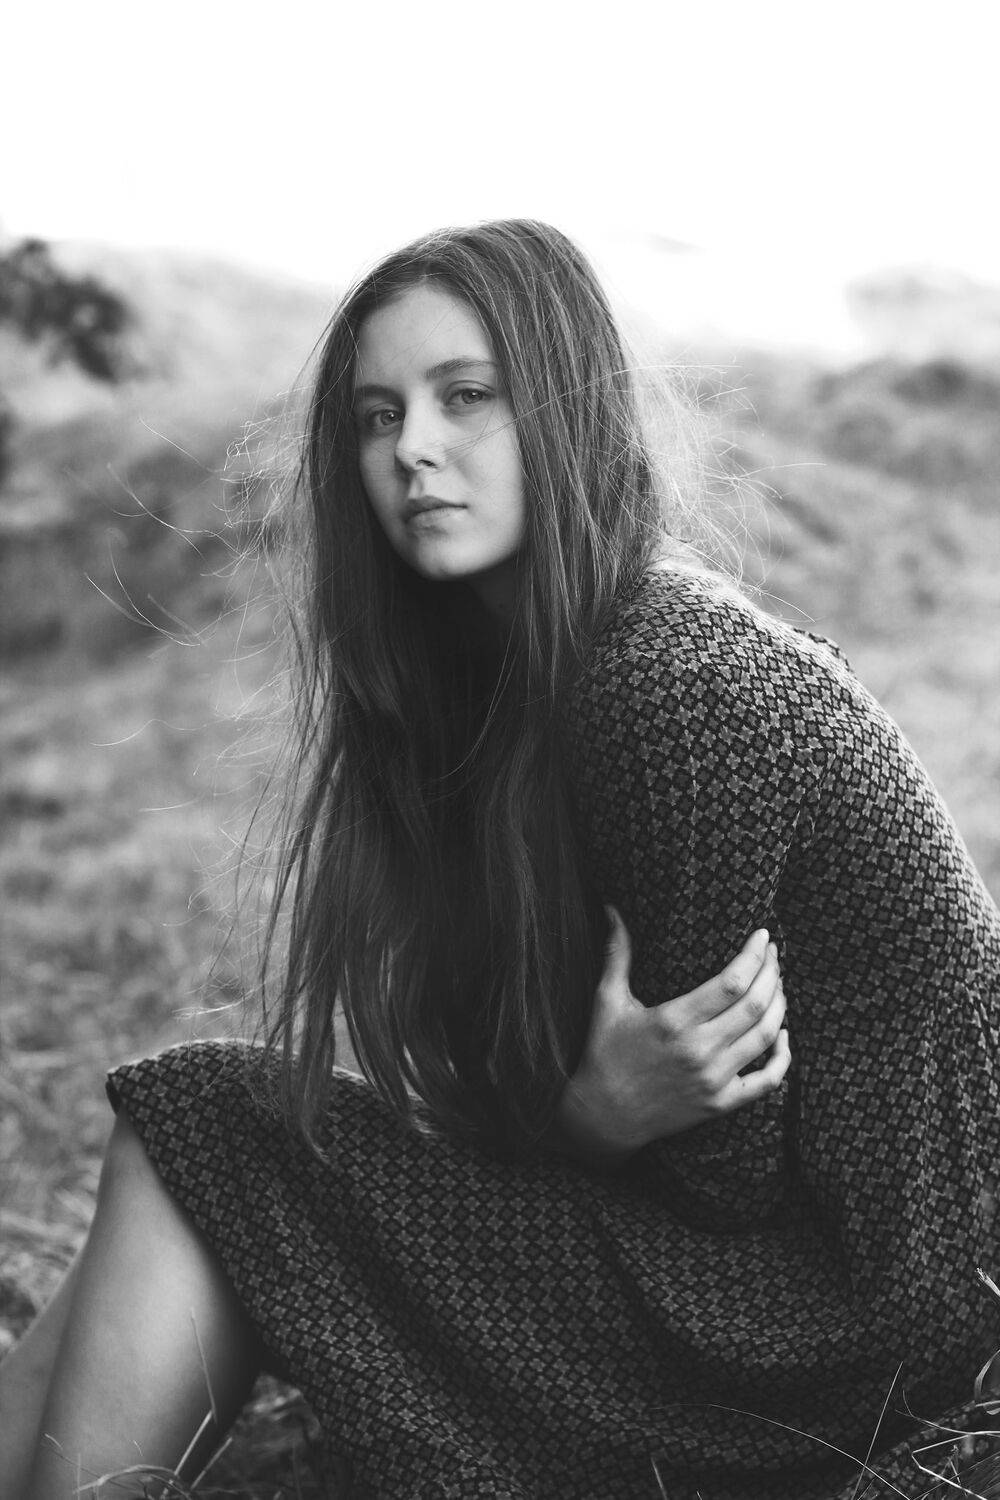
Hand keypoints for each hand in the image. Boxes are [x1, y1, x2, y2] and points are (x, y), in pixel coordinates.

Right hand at [553, 908, 790, 1165]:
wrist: (605, 1115)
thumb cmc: (604, 1052)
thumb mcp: (606, 1001)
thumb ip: (616, 954)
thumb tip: (612, 909)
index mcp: (673, 1020)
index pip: (731, 982)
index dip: (754, 956)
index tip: (762, 935)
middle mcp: (698, 1050)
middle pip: (756, 1005)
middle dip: (772, 973)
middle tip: (774, 953)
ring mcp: (713, 1079)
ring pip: (765, 1037)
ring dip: (780, 1006)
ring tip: (778, 983)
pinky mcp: (720, 1103)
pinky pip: (767, 1081)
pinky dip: (782, 1057)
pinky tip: (783, 1036)